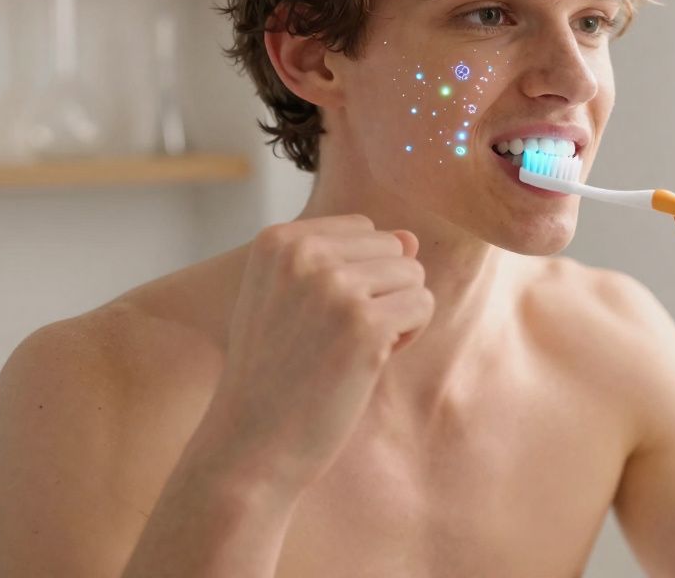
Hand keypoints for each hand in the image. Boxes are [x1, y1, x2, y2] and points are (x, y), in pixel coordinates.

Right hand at [200, 215, 433, 496]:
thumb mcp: (293, 300)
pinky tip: (368, 363)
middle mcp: (304, 253)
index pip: (363, 230)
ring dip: (397, 316)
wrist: (251, 444)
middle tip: (336, 338)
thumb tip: (411, 238)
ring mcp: (334, 287)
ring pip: (413, 275)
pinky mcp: (365, 323)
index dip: (359, 276)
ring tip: (350, 350)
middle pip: (393, 249)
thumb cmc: (276, 374)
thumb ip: (346, 260)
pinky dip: (408, 336)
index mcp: (278, 241)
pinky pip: (423, 305)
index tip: (320, 317)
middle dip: (383, 293)